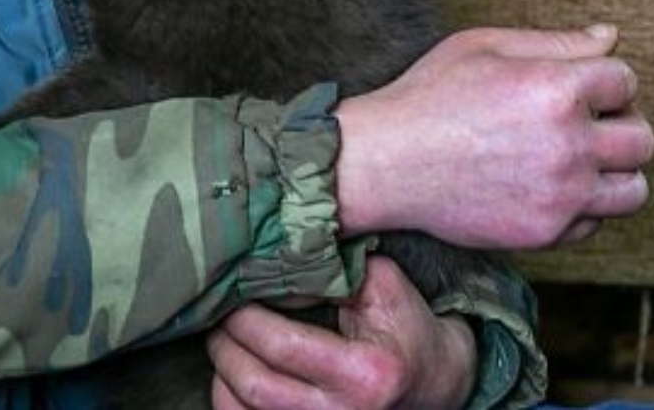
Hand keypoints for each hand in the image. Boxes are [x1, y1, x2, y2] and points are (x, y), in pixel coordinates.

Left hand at [207, 257, 474, 408]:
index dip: (243, 316)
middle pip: (254, 385)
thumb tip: (269, 257)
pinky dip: (230, 397)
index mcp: (364, 374)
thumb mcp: (383, 284)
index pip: (280, 346)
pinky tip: (233, 372)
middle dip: (224, 343)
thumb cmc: (406, 328)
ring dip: (222, 372)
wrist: (435, 383)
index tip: (234, 291)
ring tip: (224, 339)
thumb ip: (330, 267)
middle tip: (218, 313)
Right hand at [334, 25, 653, 251]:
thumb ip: (555, 42)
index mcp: (556, 89)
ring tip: (580, 159)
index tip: (582, 87)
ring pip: (633, 190)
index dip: (605, 81)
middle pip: (642, 138)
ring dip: (615, 172)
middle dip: (620, 125)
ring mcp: (561, 194)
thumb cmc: (429, 96)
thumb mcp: (485, 46)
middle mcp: (568, 144)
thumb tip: (610, 37)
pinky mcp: (547, 231)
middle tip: (587, 123)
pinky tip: (549, 185)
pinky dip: (583, 206)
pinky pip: (595, 222)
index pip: (626, 81)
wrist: (387, 162)